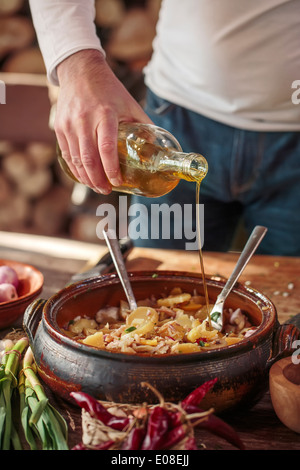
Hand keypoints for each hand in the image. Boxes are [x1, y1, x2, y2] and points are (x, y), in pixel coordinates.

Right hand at [55, 49, 151, 193]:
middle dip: (97, 179)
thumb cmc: (109, 90)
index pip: (106, 148)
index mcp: (105, 114)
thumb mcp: (130, 104)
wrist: (80, 71)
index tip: (117, 181)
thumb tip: (156, 149)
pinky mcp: (60, 127)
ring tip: (97, 187)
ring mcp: (69, 124)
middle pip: (89, 158)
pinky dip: (75, 169)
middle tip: (106, 190)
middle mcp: (85, 120)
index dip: (111, 169)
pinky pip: (67, 154)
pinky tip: (84, 177)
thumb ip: (143, 126)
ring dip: (86, 177)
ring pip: (76, 159)